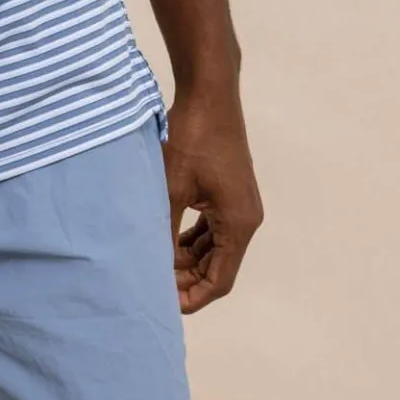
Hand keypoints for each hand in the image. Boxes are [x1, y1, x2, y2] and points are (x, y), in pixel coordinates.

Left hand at [163, 85, 263, 313]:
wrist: (209, 93)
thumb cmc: (193, 137)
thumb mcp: (172, 187)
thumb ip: (166, 230)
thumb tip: (154, 265)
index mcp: (239, 223)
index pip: (220, 279)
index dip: (194, 296)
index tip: (166, 305)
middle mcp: (246, 217)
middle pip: (218, 265)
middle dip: (187, 278)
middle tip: (153, 283)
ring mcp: (239, 203)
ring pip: (214, 246)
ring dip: (188, 258)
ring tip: (156, 263)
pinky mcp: (229, 190)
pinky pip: (212, 226)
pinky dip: (192, 237)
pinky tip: (167, 238)